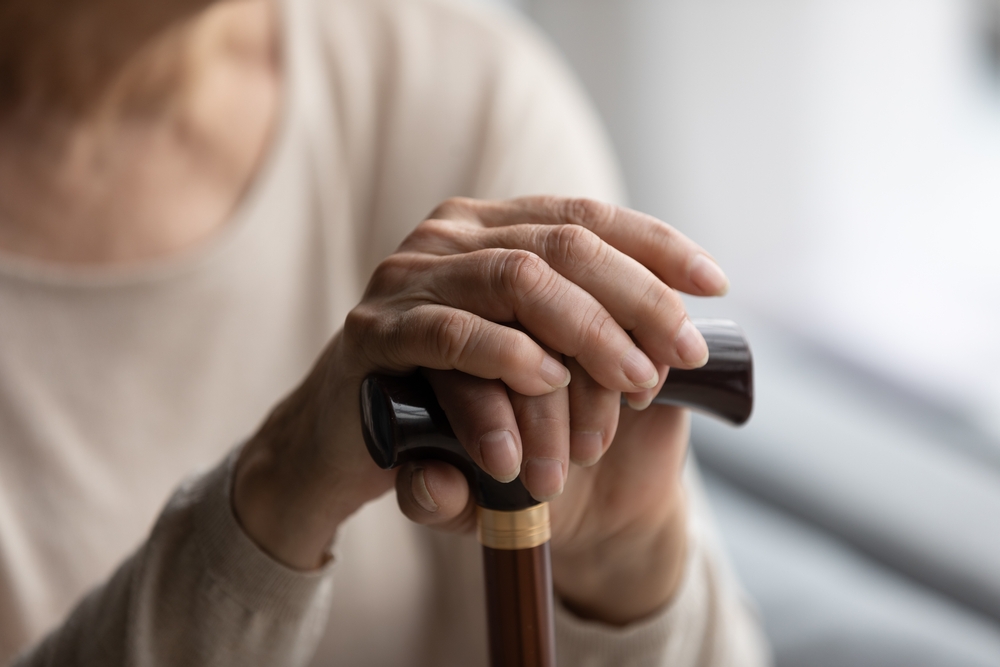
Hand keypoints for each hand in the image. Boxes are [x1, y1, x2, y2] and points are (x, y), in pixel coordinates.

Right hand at [233, 197, 727, 596]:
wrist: (348, 440)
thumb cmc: (452, 397)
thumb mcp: (529, 354)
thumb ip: (582, 327)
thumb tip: (683, 331)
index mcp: (490, 227)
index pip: (585, 216)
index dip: (655, 246)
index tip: (714, 284)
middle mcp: (448, 236)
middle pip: (564, 245)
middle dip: (637, 300)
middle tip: (679, 356)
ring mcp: (407, 278)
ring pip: (517, 282)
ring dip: (588, 338)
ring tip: (631, 389)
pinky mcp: (375, 334)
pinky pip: (450, 336)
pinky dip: (508, 362)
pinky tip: (547, 388)